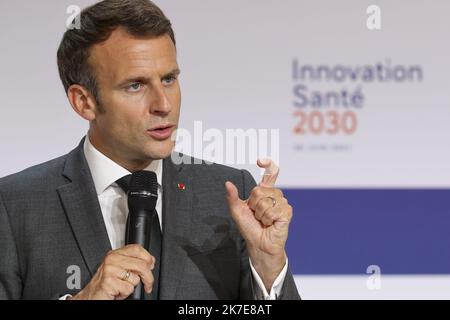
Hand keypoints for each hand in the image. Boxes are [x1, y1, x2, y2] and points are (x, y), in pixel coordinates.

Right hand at [69, 244, 154, 299]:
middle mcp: (112, 259)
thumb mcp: (121, 269)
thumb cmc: (107, 283)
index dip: (148, 258)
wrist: (92, 295)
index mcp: (115, 253)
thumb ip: (133, 262)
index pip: (137, 248)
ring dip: (132, 286)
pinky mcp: (108, 281)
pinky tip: (118, 291)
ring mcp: (109, 269)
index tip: (151, 266)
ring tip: (122, 286)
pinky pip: (128, 288)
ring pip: (135, 278)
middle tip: (147, 284)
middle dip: (148, 277)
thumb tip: (150, 261)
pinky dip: (125, 293)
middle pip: (141, 265)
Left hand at [225, 159, 292, 289]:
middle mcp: (275, 194)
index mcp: (264, 192)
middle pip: (259, 190)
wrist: (259, 244)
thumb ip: (232, 197)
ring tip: (264, 221)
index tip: (260, 161)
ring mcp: (282, 202)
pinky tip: (271, 224)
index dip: (268, 164)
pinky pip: (272, 210)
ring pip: (265, 200)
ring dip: (260, 213)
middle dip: (253, 205)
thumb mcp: (237, 211)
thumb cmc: (250, 228)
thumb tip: (227, 183)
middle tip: (257, 215)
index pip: (270, 173)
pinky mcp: (287, 212)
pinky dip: (267, 219)